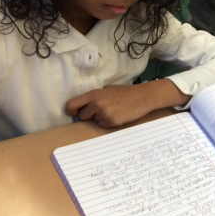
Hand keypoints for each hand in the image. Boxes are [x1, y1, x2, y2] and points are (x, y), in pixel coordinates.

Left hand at [65, 79, 190, 127]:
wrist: (143, 97)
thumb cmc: (125, 92)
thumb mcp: (107, 89)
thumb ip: (95, 97)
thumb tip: (83, 105)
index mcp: (94, 94)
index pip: (71, 105)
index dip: (72, 111)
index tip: (75, 113)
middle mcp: (97, 104)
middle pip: (82, 116)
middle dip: (89, 115)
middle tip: (101, 110)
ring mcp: (104, 113)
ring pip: (94, 121)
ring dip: (100, 119)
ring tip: (113, 111)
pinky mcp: (112, 122)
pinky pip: (103, 125)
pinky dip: (108, 123)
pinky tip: (118, 115)